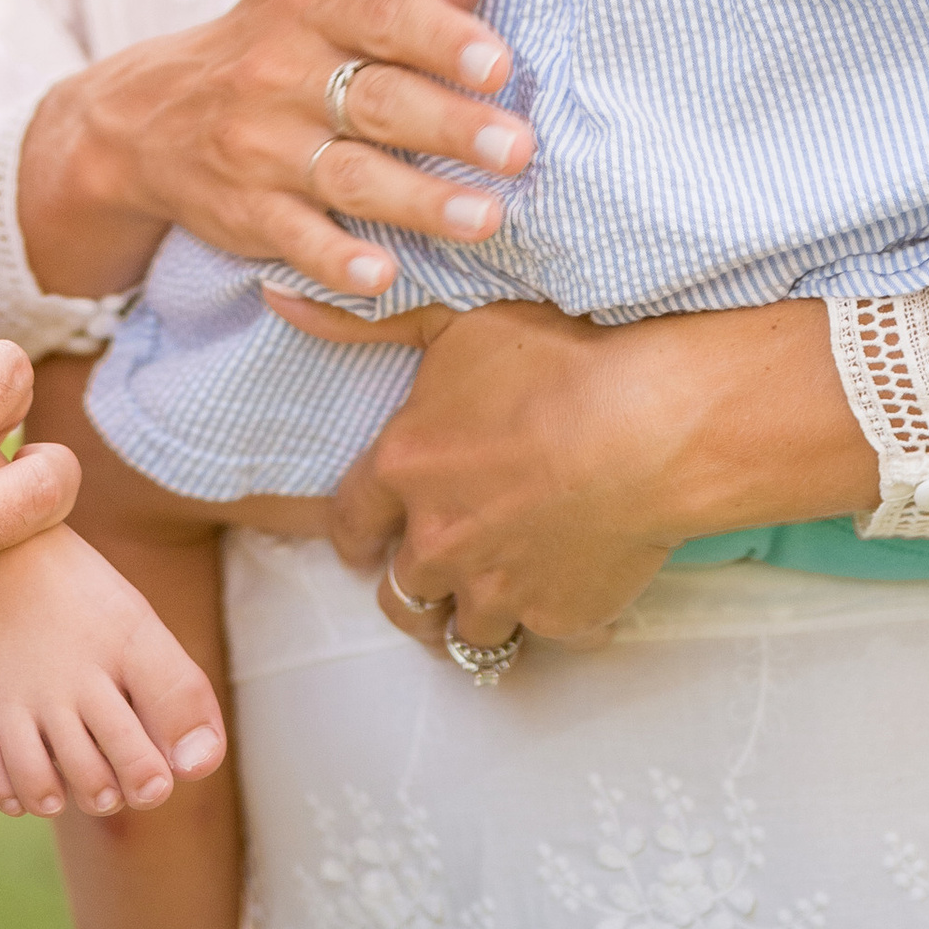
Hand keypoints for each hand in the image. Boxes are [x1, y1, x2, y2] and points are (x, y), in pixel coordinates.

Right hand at [0, 524, 223, 819]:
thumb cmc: (60, 589)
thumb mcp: (122, 613)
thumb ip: (169, 686)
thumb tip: (198, 767)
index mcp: (122, 633)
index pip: (180, 702)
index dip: (189, 747)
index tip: (178, 764)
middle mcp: (73, 673)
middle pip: (133, 771)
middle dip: (140, 786)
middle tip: (125, 779)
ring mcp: (17, 700)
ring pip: (67, 794)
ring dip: (79, 795)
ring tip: (75, 772)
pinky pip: (6, 792)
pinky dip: (22, 795)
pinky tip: (26, 766)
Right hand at [16, 0, 533, 302]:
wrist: (143, 117)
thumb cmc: (265, 51)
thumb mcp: (318, 6)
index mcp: (310, 10)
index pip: (384, 16)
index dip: (443, 38)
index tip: (501, 65)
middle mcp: (283, 73)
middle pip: (378, 100)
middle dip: (451, 127)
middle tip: (521, 150)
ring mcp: (259, 146)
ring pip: (349, 176)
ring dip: (419, 200)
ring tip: (486, 220)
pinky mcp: (243, 210)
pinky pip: (295, 239)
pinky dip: (337, 260)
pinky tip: (383, 277)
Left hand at [328, 295, 872, 651]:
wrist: (648, 422)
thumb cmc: (555, 358)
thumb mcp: (452, 320)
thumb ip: (365, 321)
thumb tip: (279, 294)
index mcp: (404, 470)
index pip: (349, 525)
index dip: (358, 534)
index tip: (369, 537)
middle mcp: (438, 541)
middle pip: (399, 595)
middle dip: (413, 586)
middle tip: (441, 566)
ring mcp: (497, 588)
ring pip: (465, 631)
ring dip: (477, 610)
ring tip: (502, 585)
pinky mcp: (557, 617)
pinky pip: (543, 634)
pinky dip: (553, 612)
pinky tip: (575, 579)